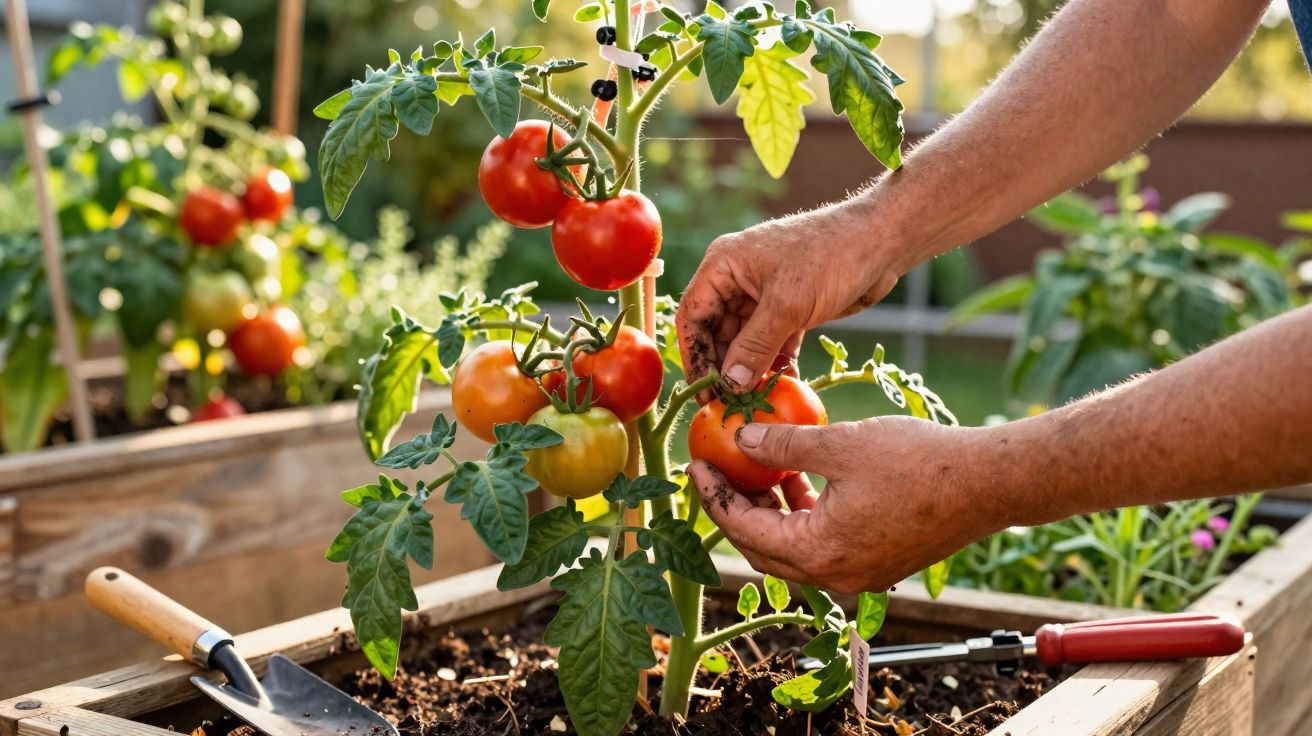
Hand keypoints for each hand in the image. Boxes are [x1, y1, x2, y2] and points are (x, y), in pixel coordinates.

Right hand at [676, 206, 903, 397]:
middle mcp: (737, 279)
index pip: (693, 316)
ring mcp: (764, 294)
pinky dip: (775, 362)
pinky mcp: (790, 307)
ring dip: (749, 369)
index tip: (705, 392)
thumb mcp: (787, 305)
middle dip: (724, 368)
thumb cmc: (830, 257)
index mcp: (724, 265)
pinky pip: (772, 342)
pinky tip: (780, 385)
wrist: (882, 241)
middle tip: (730, 404)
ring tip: (754, 401)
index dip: (695, 356)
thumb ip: (754, 346)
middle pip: (716, 332)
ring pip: (745, 341)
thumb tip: (729, 385)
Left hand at [688, 416, 998, 594]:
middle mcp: (835, 577)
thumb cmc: (920, 461)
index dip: (715, 494)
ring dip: (770, 512)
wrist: (989, 483)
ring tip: (754, 467)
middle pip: (762, 548)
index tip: (697, 463)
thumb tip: (741, 436)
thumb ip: (784, 444)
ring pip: (793, 549)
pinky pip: (822, 547)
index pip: (745, 529)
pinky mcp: (877, 564)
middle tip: (716, 469)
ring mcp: (859, 575)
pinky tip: (798, 478)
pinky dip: (802, 516)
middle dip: (734, 509)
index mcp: (820, 553)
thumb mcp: (842, 444)